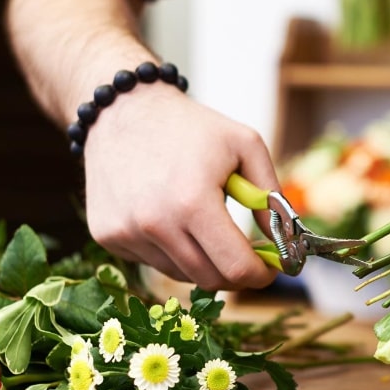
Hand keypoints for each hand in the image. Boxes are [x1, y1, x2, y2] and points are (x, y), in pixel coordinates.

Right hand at [81, 87, 279, 289]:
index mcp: (192, 202)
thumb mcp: (245, 146)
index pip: (235, 268)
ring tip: (202, 221)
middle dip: (235, 272)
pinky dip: (170, 249)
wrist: (123, 109)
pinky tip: (168, 216)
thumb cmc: (191, 127)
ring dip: (201, 259)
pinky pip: (152, 261)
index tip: (270, 269)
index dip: (260, 275)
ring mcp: (125, 233)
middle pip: (210, 279)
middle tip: (246, 254)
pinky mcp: (106, 235)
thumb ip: (271, 196)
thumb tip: (283, 242)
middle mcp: (154, 224)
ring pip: (181, 273)